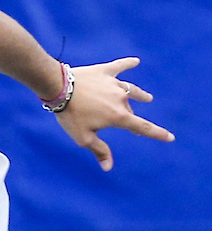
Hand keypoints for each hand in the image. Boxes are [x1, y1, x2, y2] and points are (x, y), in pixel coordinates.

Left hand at [54, 57, 174, 170]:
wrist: (60, 88)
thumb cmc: (70, 115)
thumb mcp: (83, 138)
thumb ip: (99, 151)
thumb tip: (108, 168)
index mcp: (118, 116)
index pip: (143, 127)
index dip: (157, 133)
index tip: (170, 137)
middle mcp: (121, 99)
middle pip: (130, 110)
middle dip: (130, 117)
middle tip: (131, 122)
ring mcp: (114, 84)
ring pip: (131, 90)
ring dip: (140, 94)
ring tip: (148, 98)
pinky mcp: (104, 72)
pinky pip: (120, 66)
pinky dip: (128, 64)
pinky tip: (136, 61)